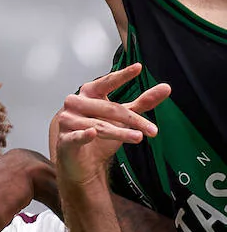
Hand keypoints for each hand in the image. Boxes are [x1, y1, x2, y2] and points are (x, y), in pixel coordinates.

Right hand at [54, 64, 170, 190]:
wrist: (82, 162)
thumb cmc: (100, 133)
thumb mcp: (123, 117)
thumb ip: (142, 102)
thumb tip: (165, 88)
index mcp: (89, 92)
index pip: (108, 82)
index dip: (122, 76)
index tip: (138, 68)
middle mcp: (76, 103)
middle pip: (109, 108)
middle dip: (132, 120)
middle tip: (152, 129)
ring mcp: (69, 120)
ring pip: (99, 125)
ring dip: (120, 132)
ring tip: (138, 137)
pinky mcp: (66, 139)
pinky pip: (78, 136)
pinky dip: (85, 135)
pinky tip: (92, 133)